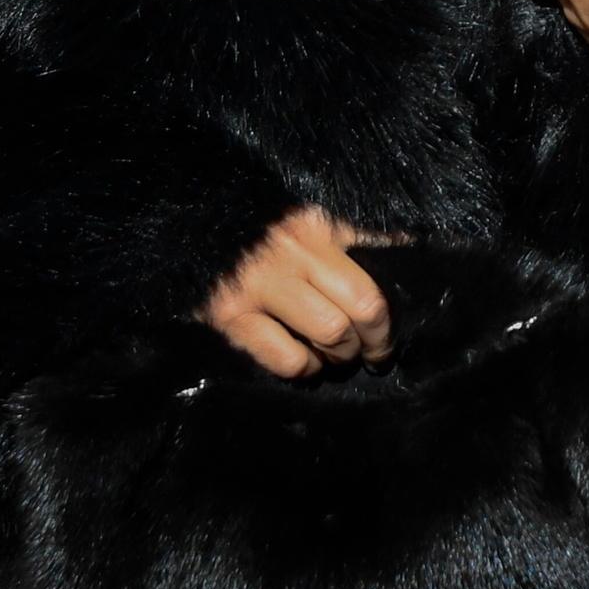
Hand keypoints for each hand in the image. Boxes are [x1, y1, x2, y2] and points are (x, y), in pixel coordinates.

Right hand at [201, 206, 395, 379]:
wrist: (184, 228)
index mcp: (316, 225)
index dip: (391, 307)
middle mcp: (293, 250)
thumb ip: (345, 234)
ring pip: (331, 332)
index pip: (377, 266)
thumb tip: (404, 247)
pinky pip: (286, 357)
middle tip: (373, 353)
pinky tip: (304, 364)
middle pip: (363, 306)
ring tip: (337, 358)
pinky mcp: (230, 315)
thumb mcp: (302, 220)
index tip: (390, 330)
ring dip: (342, 356)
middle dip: (376, 340)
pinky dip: (303, 368)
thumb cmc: (249, 228)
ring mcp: (260, 283)